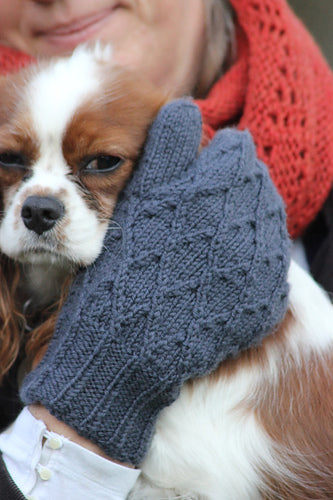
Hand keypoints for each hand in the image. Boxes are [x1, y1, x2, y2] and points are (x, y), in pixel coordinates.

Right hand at [21, 100, 289, 464]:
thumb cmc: (123, 271)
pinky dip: (252, 254)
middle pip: (255, 181)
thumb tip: (189, 110)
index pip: (233, 147)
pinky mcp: (267, 295)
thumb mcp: (138, 201)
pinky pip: (271, 257)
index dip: (212, 155)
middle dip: (232, 184)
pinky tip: (222, 266)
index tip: (197, 169)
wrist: (130, 347)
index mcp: (213, 189)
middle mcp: (246, 220)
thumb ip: (168, 148)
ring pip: (267, 214)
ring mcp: (262, 259)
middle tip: (203, 205)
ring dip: (245, 216)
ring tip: (212, 235)